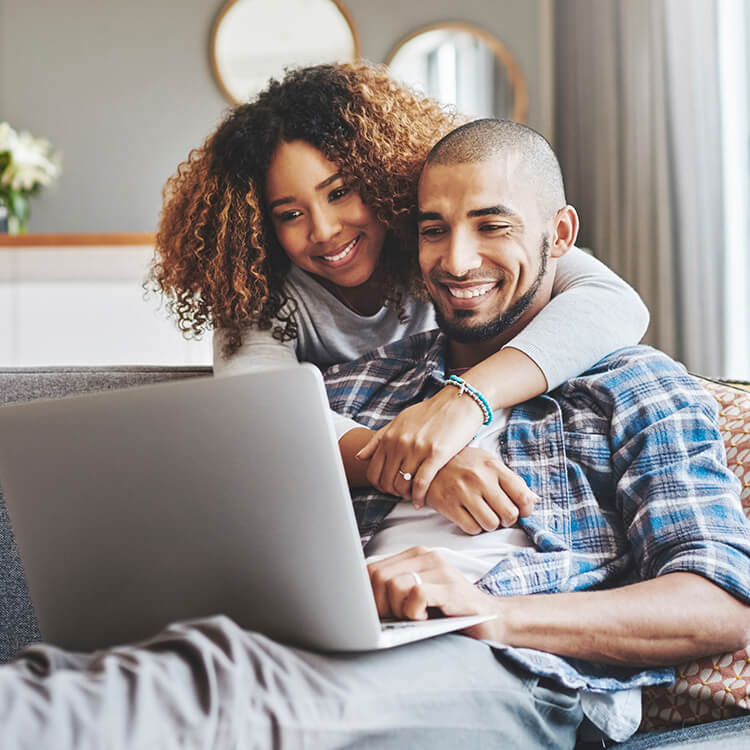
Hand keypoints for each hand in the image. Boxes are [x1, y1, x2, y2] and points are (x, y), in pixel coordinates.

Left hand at [355, 386, 484, 505]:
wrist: (458, 402)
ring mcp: (417, 449)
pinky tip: (421, 501)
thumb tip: (359, 457)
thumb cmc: (430, 412)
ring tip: (411, 497)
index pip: (373, 471)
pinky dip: (419, 497)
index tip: (387, 489)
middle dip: (392, 493)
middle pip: (386, 481)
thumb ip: (378, 439)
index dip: (378, 485)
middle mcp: (400, 443)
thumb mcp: (399, 421)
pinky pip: (421, 483)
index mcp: (389, 436)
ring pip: (403, 485)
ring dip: (405, 496)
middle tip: (401, 495)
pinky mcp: (436, 454)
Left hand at [367, 546, 502, 639]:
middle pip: (378, 576)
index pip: (371, 569)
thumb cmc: (450, 613)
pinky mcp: (451, 588)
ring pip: (394, 584)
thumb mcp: (416, 597)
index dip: (366, 595)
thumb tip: (358, 602)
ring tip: (413, 620)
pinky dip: (413, 612)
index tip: (374, 615)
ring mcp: (440, 569)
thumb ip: (393, 591)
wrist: (493, 620)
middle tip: (395, 621)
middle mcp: (427, 556)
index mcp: (415, 555)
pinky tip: (424, 620)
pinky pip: (416, 595)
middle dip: (378, 605)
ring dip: (396, 610)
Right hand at [425, 447, 536, 533]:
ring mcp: (463, 492)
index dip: (526, 509)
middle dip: (508, 519)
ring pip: (491, 524)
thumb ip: (512, 480)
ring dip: (490, 525)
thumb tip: (535, 500)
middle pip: (509, 514)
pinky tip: (470, 517)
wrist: (428, 462)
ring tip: (484, 515)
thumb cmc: (463, 463)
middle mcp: (480, 479)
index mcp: (493, 467)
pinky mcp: (448, 505)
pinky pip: (471, 528)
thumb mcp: (488, 462)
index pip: (522, 495)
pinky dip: (474, 527)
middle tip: (500, 515)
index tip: (521, 511)